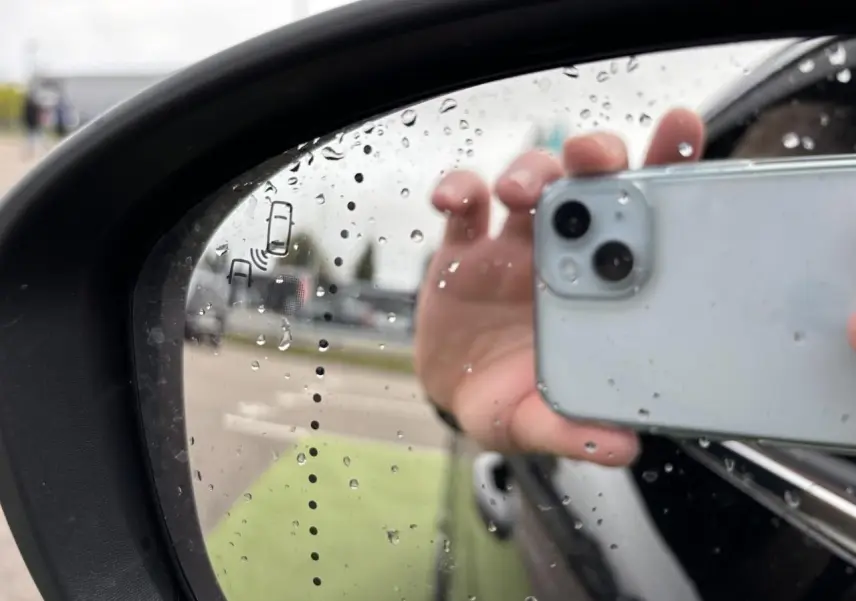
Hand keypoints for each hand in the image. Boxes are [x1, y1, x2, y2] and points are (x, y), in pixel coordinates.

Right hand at [414, 109, 704, 465]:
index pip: (641, 217)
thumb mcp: (537, 421)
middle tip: (592, 159)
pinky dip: (458, 189)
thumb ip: (573, 431)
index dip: (663, 167)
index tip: (681, 128)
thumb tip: (620, 446)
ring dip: (528, 173)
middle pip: (584, 182)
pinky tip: (454, 200)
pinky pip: (462, 206)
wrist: (455, 394)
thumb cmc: (511, 401)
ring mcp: (510, 246)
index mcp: (598, 287)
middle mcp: (560, 253)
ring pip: (527, 182)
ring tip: (520, 192)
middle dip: (593, 156)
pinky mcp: (461, 250)